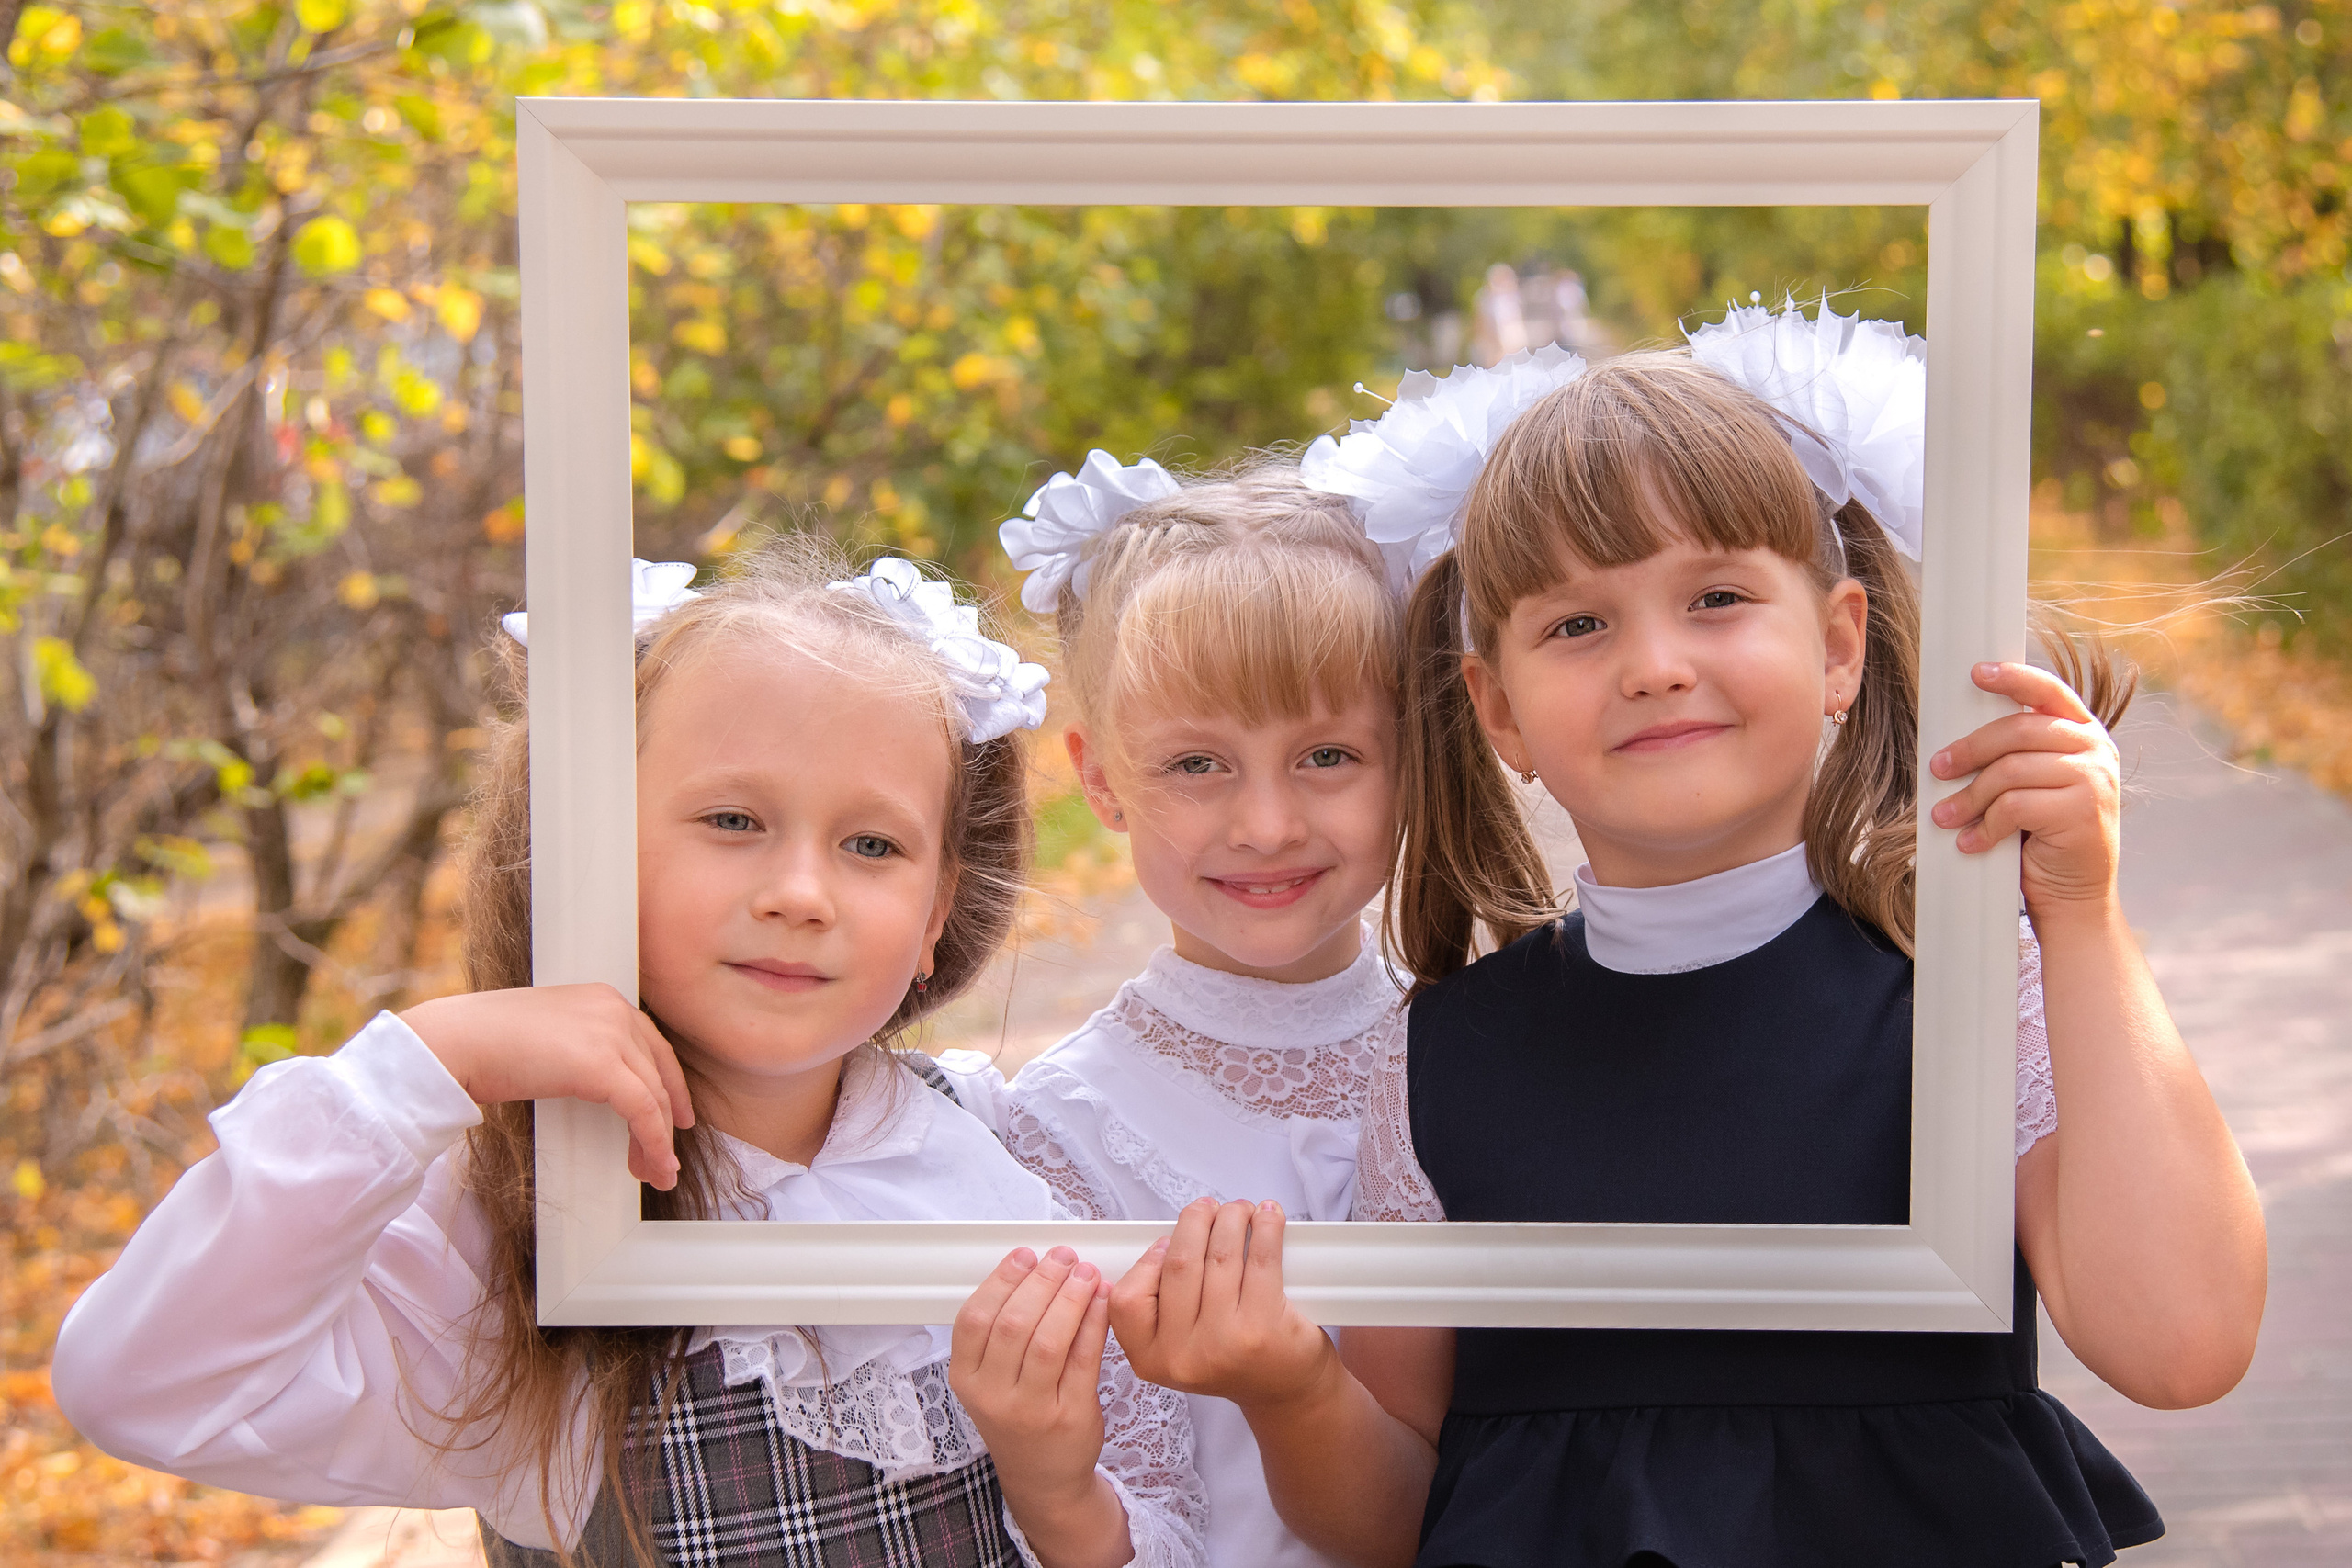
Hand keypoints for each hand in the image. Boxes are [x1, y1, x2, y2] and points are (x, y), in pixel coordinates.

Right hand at [399, 984, 690, 1188]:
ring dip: (660, 1140)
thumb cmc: (483, 1043)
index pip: (650, 1043)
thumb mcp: (547, 1036)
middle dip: (667, 1115)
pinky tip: (653, 1164)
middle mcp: (614, 1008)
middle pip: (660, 1068)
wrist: (454, 1043)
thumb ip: (578, 1049)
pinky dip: (653, 1141)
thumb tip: (593, 1083)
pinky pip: (643, 1110)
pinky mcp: (603, 1066)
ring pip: (655, 1094)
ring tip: (658, 1172)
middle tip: (666, 1152)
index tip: (671, 1113)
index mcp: (602, 997)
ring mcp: (611, 1033)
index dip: (667, 1082)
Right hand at [950, 1247, 1127, 1561]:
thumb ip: (1001, 1332)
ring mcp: (1031, 1410)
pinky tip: (1103, 1300)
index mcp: (966, 1380)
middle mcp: (993, 1397)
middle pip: (1014, 1323)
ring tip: (1086, 1273)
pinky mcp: (1070, 1416)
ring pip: (1049, 1340)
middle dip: (1041, 1281)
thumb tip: (1033, 1268)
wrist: (1044, 1477)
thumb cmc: (1019, 1416)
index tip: (1024, 1255)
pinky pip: (1084, 1358)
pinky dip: (1094, 1322)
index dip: (1001, 1280)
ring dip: (1070, 1297)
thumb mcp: (990, 1380)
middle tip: (1063, 1258)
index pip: (975, 1319)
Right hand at [1109, 1198, 1335, 1413]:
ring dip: (1231, 1218)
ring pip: (1219, 1255)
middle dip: (1194, 1222)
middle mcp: (1183, 1355)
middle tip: (1207, 1208)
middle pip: (1178, 1263)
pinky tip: (1267, 1216)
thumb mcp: (1178, 1345)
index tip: (1167, 1241)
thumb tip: (1174, 1236)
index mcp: (1151, 1358)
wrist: (1284, 1392)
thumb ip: (1163, 1302)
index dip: (1147, 1260)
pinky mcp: (1264, 1328)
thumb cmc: (1232, 1357)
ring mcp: (1223, 1342)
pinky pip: (1260, 1258)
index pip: (1126, 1298)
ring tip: (1239, 1209)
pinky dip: (1265, 1227)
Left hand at [1928, 661, 2122, 924]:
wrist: (2074, 894)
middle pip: (2018, 730)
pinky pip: (2015, 806)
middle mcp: (2095, 749)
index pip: (2049, 690)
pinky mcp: (2082, 811)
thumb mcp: (2033, 785)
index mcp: (2084, 733)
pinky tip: (1971, 842)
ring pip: (2011, 771)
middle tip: (1937, 768)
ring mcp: (2094, 779)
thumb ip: (2016, 754)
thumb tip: (1954, 738)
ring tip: (1945, 816)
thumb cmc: (2042, 835)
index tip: (1975, 672)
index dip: (2012, 678)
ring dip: (1969, 796)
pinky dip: (1985, 826)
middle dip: (1970, 749)